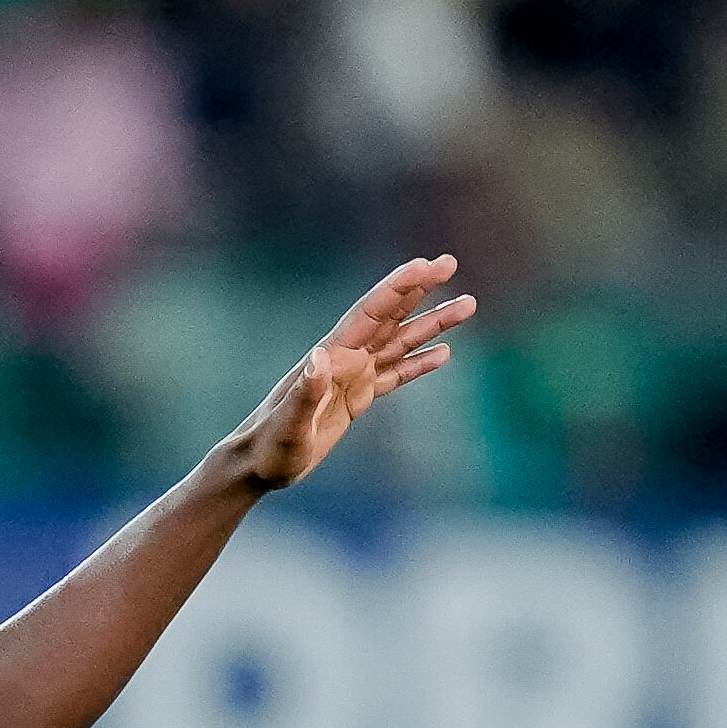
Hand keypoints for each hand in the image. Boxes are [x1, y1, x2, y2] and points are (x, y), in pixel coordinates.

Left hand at [228, 254, 476, 490]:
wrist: (259, 465)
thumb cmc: (270, 446)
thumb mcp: (288, 424)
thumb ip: (305, 392)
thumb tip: (319, 357)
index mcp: (330, 357)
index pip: (370, 313)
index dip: (398, 287)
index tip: (427, 266)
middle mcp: (343, 359)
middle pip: (389, 316)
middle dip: (419, 289)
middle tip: (449, 262)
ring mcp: (352, 377)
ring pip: (399, 342)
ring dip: (432, 323)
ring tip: (467, 304)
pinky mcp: (356, 398)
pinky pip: (395, 374)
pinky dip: (419, 362)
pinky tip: (444, 353)